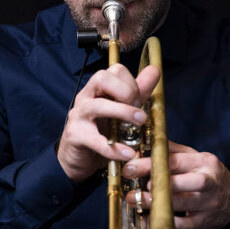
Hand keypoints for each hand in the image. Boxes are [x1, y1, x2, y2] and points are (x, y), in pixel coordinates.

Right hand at [56, 64, 160, 181]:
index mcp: (98, 88)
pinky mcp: (75, 136)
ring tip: (140, 123)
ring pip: (97, 106)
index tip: (141, 100)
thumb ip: (138, 92)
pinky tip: (128, 153)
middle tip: (139, 109)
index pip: (115, 70)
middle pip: (101, 78)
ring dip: (122, 112)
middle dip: (126, 91)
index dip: (132, 82)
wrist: (82, 158)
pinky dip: (114, 148)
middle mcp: (86, 97)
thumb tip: (154, 71)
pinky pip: (95, 140)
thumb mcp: (123, 110)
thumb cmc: (102, 131)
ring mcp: (78, 115)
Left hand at [122, 141, 229, 228]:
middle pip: (179, 183)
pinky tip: (150, 219)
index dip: (149, 164)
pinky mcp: (205, 222)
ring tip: (137, 201)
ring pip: (179, 205)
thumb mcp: (195, 158)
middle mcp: (208, 181)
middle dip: (154, 185)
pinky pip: (182, 225)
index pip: (173, 161)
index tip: (130, 167)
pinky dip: (165, 222)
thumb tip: (145, 145)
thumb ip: (172, 151)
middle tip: (136, 187)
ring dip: (155, 204)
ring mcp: (208, 203)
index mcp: (204, 161)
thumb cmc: (208, 175)